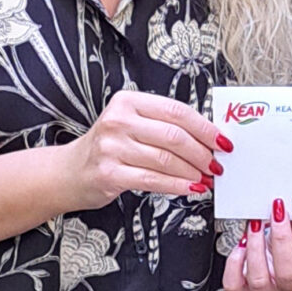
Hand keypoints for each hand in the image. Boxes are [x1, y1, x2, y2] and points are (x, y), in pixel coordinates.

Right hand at [65, 90, 225, 211]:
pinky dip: (177, 186)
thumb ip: (163, 126)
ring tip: (206, 178)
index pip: (176, 111)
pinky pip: (153, 180)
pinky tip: (190, 188)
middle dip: (202, 153)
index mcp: (129, 102)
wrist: (70, 172)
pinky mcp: (109, 173)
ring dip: (193, 172)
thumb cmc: (109, 148)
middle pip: (174, 136)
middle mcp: (118, 121)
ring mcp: (112, 147)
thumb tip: (208, 139)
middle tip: (216, 164)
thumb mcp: (132, 125)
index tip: (221, 141)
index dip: (204, 127)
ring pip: (166, 159)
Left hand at [223, 196, 291, 290]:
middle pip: (288, 274)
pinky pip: (235, 285)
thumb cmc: (290, 248)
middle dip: (282, 238)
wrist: (273, 259)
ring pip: (259, 279)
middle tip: (277, 212)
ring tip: (256, 225)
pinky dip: (234, 264)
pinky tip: (241, 246)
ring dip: (256, 247)